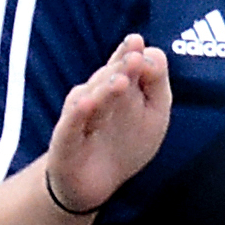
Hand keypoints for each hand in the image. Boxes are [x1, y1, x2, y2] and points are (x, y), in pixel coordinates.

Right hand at [46, 35, 169, 213]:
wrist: (94, 183)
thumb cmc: (126, 143)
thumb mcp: (154, 114)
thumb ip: (157, 84)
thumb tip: (154, 54)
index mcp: (116, 88)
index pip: (122, 66)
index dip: (128, 53)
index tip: (137, 41)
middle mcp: (96, 97)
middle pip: (107, 80)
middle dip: (121, 68)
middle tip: (135, 57)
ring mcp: (80, 116)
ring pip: (92, 99)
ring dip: (105, 89)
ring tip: (120, 80)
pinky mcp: (67, 139)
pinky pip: (72, 124)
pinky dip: (79, 113)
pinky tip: (88, 103)